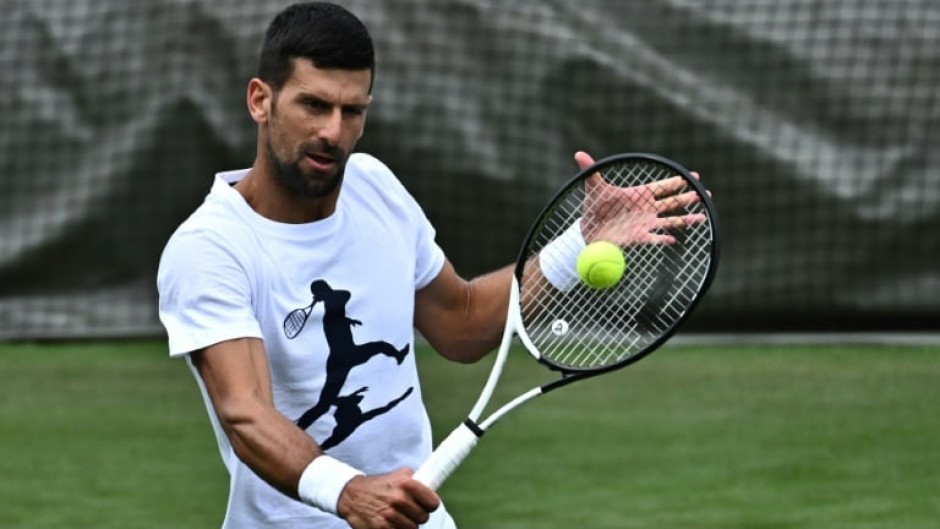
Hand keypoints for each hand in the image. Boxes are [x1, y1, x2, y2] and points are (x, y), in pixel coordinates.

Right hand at [337, 468, 439, 528]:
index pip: (432, 502)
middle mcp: (399, 499)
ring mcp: (390, 515)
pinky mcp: (382, 527)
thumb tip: (432, 487)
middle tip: (409, 512)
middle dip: (417, 516)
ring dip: (408, 525)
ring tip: (399, 517)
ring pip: (413, 528)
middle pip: (423, 517)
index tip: (426, 505)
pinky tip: (391, 523)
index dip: (430, 505)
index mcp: (406, 483)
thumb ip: (416, 480)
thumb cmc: (378, 485)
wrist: (352, 495)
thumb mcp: (398, 475)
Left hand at [574, 151, 706, 244]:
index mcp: (640, 193)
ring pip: (670, 221)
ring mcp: (646, 223)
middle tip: (705, 193)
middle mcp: (647, 208)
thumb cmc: (595, 205)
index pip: (662, 186)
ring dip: (686, 219)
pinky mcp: (639, 237)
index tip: (692, 175)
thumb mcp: (593, 187)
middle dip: (689, 198)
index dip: (677, 181)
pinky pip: (655, 238)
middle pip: (672, 202)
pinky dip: (663, 239)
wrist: (589, 228)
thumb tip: (579, 154)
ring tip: (703, 218)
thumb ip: (590, 170)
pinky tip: (673, 239)